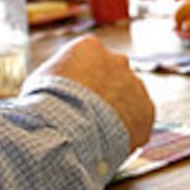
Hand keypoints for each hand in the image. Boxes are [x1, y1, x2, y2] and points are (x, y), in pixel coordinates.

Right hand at [36, 35, 154, 149]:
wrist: (67, 130)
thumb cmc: (44, 106)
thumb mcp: (42, 81)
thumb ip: (59, 75)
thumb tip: (58, 83)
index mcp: (89, 47)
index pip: (89, 59)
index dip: (80, 81)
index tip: (72, 98)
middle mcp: (117, 60)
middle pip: (112, 76)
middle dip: (102, 93)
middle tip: (86, 116)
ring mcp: (135, 85)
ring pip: (128, 97)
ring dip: (116, 111)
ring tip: (96, 133)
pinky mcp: (147, 110)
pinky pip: (139, 119)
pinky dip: (128, 130)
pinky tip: (109, 142)